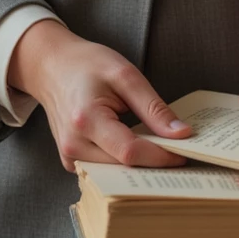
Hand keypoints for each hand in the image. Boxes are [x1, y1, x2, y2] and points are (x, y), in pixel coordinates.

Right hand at [7, 19, 192, 172]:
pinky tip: (141, 150)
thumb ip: (153, 107)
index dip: (162, 156)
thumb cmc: (86, 64)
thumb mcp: (125, 75)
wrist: (51, 66)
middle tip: (182, 152)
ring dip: (142, 165)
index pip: (131, 151)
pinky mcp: (71, 161)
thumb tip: (181, 133)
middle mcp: (73, 145)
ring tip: (164, 150)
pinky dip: (125, 163)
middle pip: (124, 167)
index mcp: (86, 119)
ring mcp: (69, 157)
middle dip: (155, 162)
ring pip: (116, 173)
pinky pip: (105, 170)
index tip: (186, 151)